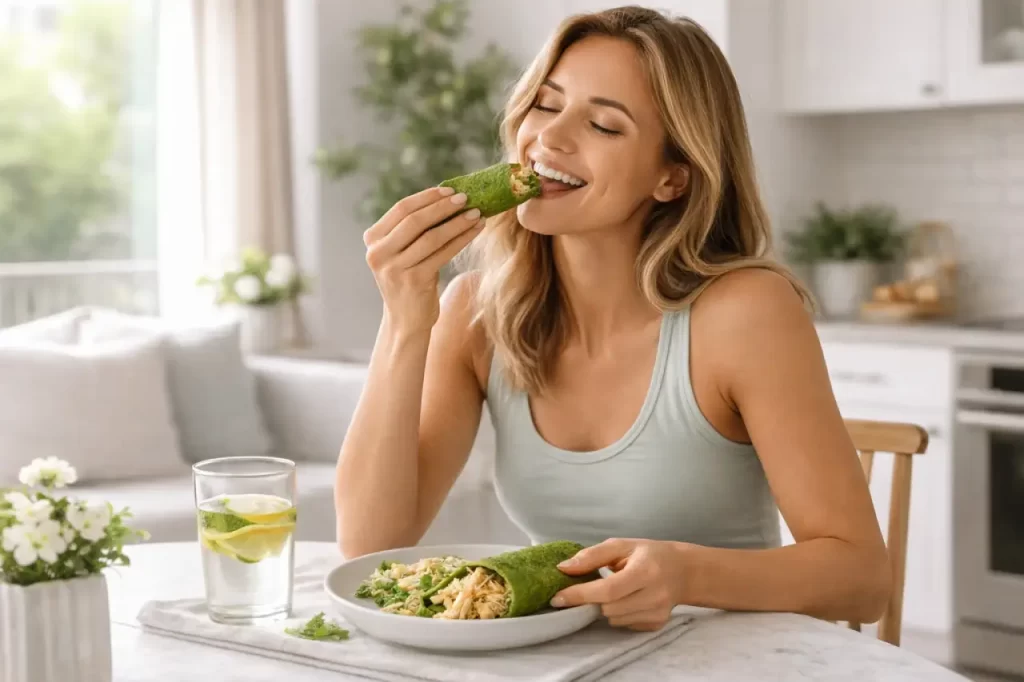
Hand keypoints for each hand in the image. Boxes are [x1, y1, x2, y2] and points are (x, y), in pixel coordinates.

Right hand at [363, 186, 483, 334]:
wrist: (406, 321)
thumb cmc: (409, 281)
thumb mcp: (402, 253)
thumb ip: (413, 229)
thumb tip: (447, 198)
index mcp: (372, 240)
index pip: (401, 209)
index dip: (426, 197)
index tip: (449, 190)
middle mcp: (378, 253)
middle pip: (414, 220)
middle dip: (442, 207)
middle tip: (466, 198)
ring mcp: (394, 268)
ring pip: (431, 237)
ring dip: (457, 222)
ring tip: (477, 213)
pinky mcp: (413, 280)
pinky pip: (442, 253)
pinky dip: (462, 239)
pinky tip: (476, 230)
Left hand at [550, 538, 686, 631]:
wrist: (684, 571)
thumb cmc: (650, 554)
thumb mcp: (621, 545)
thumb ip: (592, 556)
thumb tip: (563, 568)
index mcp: (645, 571)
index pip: (607, 590)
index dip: (580, 595)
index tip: (557, 598)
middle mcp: (654, 595)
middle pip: (608, 608)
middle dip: (592, 600)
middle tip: (589, 588)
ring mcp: (657, 613)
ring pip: (613, 619)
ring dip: (605, 607)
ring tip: (615, 590)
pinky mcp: (656, 625)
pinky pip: (624, 625)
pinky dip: (618, 614)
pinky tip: (628, 600)